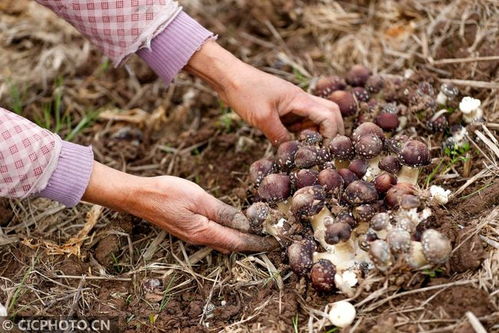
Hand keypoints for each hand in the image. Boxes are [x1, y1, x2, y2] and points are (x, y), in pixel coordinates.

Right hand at [83, 162, 278, 252]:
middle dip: (251, 244)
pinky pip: (213, 236)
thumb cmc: (167, 193)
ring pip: (223, 242)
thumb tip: (244, 222)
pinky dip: (228, 233)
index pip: (238, 242)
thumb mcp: (199, 199)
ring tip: (257, 232)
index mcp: (204, 233)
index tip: (273, 242)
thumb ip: (223, 211)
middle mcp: (200, 239)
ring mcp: (193, 235)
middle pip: (231, 246)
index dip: (257, 243)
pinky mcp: (188, 229)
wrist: (138, 196)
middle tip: (269, 237)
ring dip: (240, 239)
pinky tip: (232, 225)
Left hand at [186, 41, 343, 144]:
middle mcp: (300, 100)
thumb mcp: (262, 118)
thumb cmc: (245, 91)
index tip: (325, 149)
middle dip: (331, 132)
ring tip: (306, 151)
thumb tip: (290, 151)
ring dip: (313, 134)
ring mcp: (291, 104)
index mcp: (300, 98)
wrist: (227, 77)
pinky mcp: (281, 109)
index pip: (329, 115)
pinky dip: (298, 133)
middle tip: (324, 151)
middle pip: (328, 113)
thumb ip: (279, 136)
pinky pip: (297, 122)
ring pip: (313, 119)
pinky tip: (290, 144)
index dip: (332, 133)